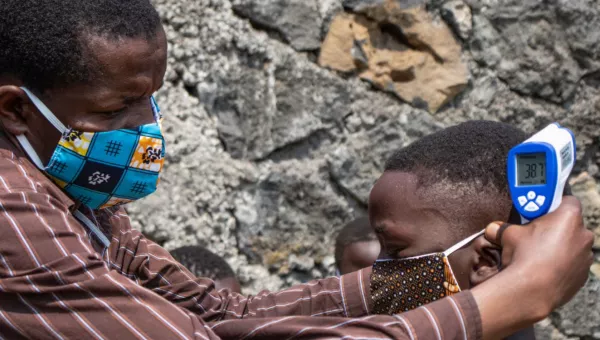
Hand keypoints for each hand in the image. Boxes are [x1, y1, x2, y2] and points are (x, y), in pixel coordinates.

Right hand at [471, 196, 593, 339]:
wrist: (532, 290)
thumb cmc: (523, 256)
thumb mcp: (509, 235)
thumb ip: (503, 228)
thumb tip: (492, 229)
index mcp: (569, 217)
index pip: (568, 200)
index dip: (555, 204)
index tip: (542, 211)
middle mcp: (583, 234)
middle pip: (571, 224)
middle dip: (557, 227)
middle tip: (537, 234)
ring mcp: (586, 256)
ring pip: (574, 245)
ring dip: (561, 246)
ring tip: (540, 255)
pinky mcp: (583, 274)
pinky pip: (574, 264)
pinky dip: (563, 264)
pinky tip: (545, 269)